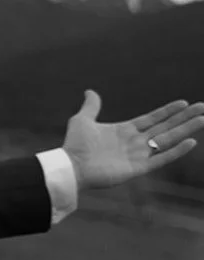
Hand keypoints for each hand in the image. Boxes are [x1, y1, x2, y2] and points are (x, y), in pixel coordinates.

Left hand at [62, 90, 203, 189]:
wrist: (70, 166)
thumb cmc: (74, 145)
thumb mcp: (82, 120)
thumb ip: (91, 107)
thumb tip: (90, 91)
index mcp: (125, 130)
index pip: (152, 119)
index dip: (168, 111)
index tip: (184, 103)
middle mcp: (135, 142)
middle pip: (165, 127)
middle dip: (184, 118)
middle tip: (203, 108)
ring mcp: (138, 155)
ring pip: (168, 140)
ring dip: (186, 130)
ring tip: (203, 120)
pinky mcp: (137, 168)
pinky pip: (161, 159)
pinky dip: (176, 151)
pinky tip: (191, 142)